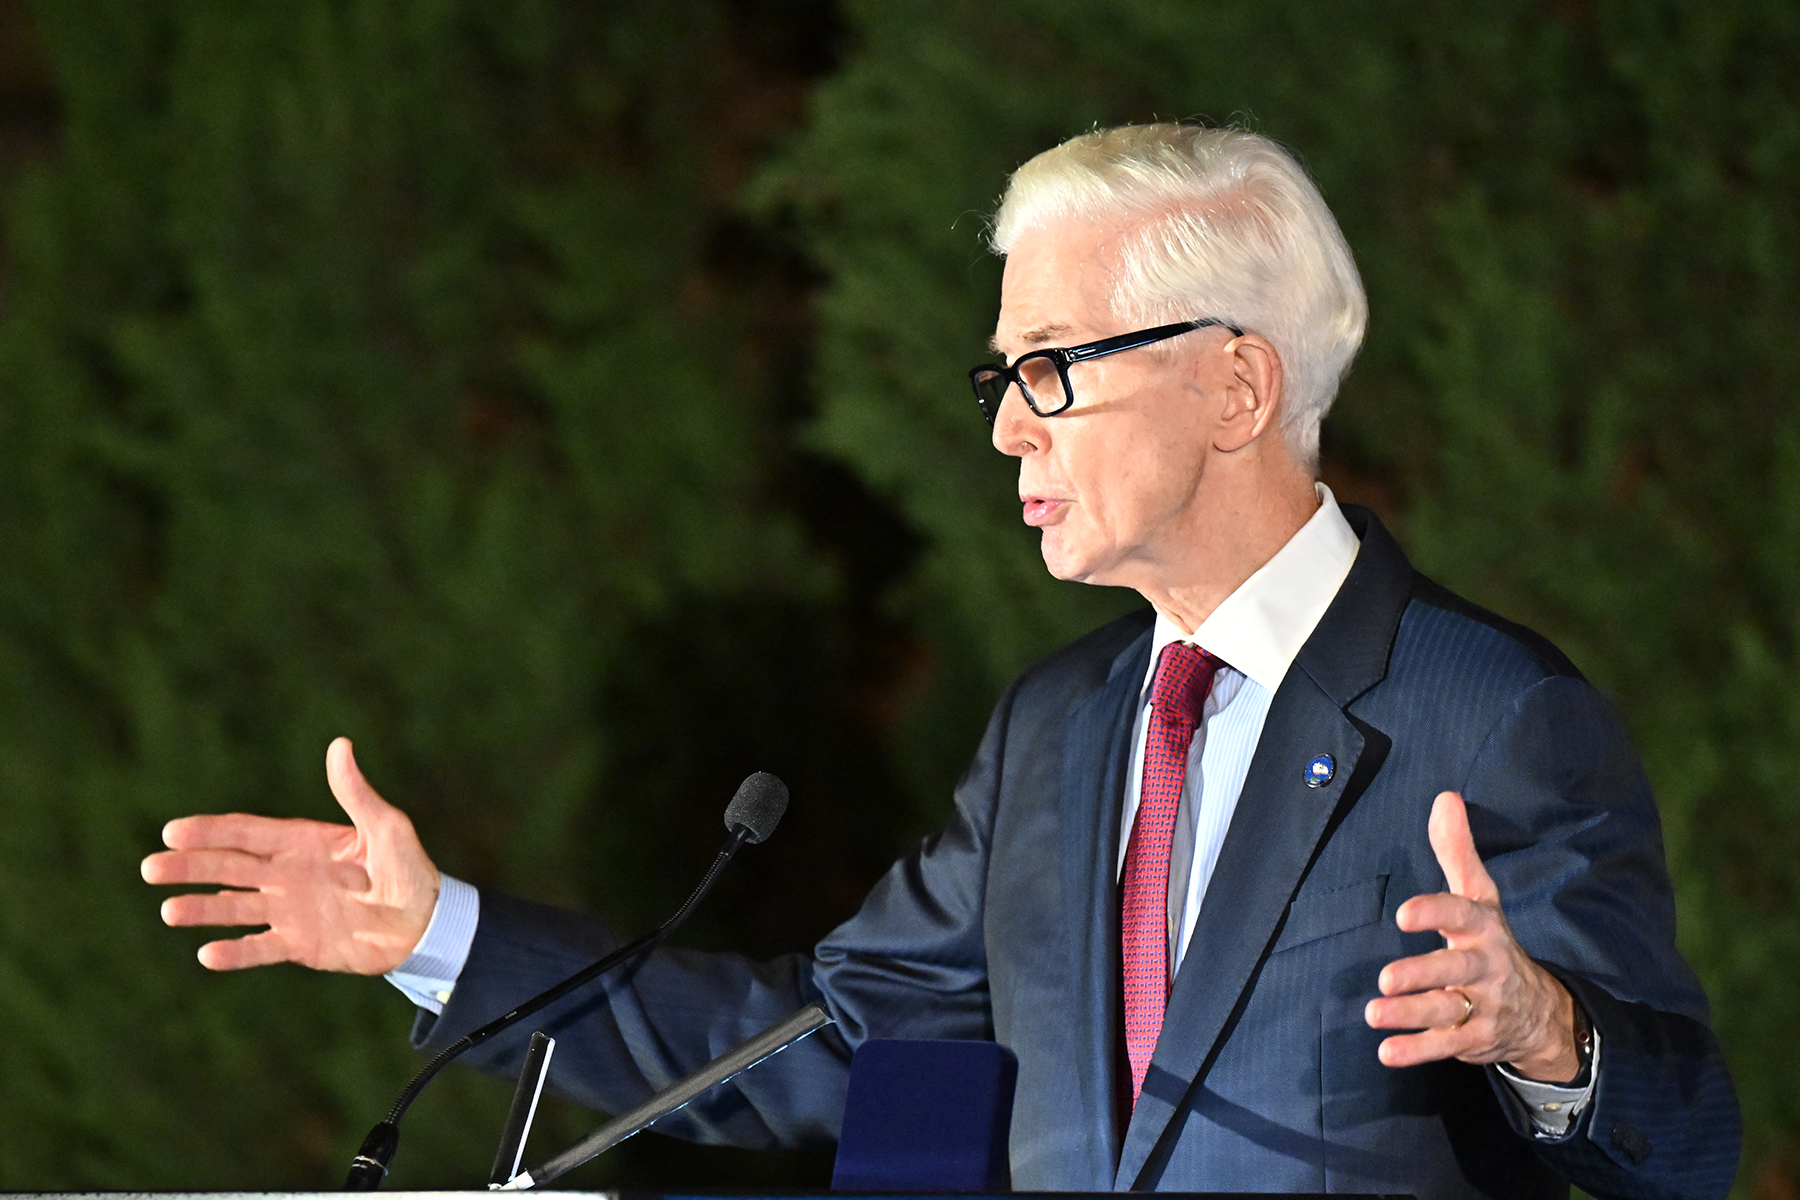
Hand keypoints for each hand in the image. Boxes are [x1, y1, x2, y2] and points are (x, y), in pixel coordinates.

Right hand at [140, 737, 439, 974]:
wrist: (424, 922)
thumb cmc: (408, 868)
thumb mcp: (386, 826)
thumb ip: (356, 793)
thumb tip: (340, 745)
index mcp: (302, 842)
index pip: (246, 833)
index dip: (210, 831)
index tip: (173, 831)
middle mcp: (287, 874)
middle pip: (228, 868)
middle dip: (190, 867)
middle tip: (150, 868)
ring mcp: (289, 910)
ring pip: (235, 908)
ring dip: (202, 909)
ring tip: (169, 911)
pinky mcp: (299, 945)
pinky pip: (260, 948)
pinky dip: (235, 952)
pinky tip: (207, 955)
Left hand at [1364, 791, 1580, 1081]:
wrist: (1538, 1009)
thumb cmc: (1491, 940)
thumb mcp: (1479, 895)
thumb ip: (1457, 851)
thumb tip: (1445, 797)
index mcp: (1482, 927)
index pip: (1461, 915)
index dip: (1434, 912)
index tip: (1403, 913)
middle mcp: (1484, 966)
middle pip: (1455, 970)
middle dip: (1422, 974)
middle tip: (1385, 978)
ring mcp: (1482, 1005)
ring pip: (1446, 1010)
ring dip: (1409, 1014)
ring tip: (1374, 1013)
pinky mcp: (1474, 1038)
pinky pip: (1445, 1045)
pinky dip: (1416, 1050)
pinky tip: (1386, 1052)